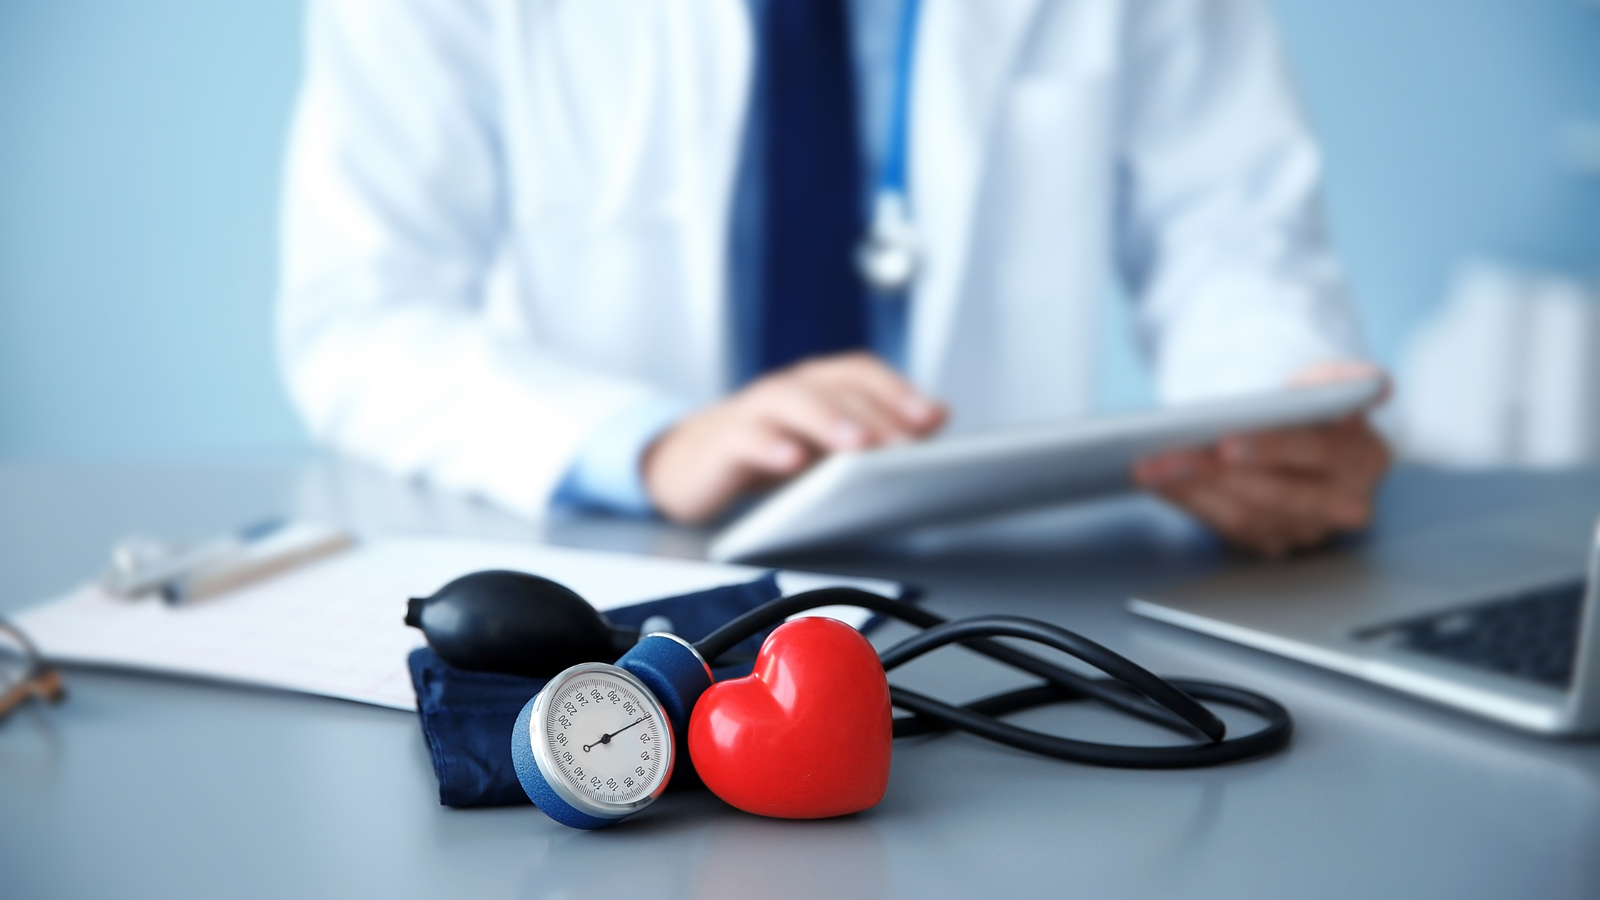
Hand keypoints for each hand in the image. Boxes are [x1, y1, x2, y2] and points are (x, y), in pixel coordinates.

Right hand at [643, 352, 946, 523]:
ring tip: (858, 445)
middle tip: (905, 445)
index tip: (932, 418)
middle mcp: (788, 390)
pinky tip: (792, 462)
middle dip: (874, 412)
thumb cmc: (767, 452)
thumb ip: (877, 429)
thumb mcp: (824, 445)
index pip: (860, 372)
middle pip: (833, 387)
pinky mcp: (722, 444)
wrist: (687, 465)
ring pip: (791, 401)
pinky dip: (770, 447)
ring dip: (828, 420)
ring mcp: (753, 413)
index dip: (896, 389)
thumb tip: (938, 417)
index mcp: (816, 386)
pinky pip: (746, 439)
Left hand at [1132, 364, 1392, 557]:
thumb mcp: (1326, 384)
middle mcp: (1345, 502)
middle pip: (1276, 494)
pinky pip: (1228, 530)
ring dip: (1193, 491)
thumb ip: (1341, 379)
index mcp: (1364, 457)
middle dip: (1217, 476)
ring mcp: (1310, 529)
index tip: (1226, 444)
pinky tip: (1160, 483)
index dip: (1269, 449)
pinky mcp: (1277, 542)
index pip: (1316, 453)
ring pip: (1248, 517)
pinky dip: (1190, 504)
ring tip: (1152, 467)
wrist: (1303, 443)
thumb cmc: (1312, 410)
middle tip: (1170, 458)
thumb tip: (1376, 382)